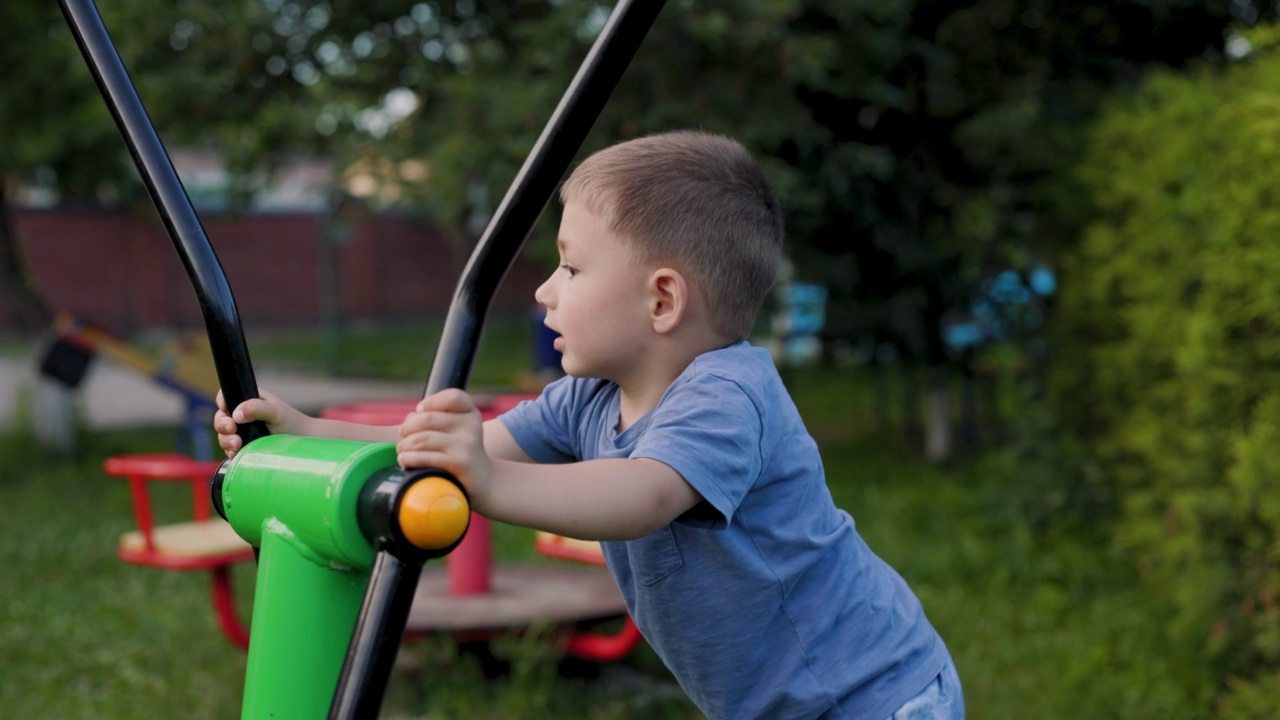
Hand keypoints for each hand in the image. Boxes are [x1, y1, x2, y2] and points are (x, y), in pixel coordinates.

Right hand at [213, 388, 307, 457]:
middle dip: (222, 426)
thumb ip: (256, 408)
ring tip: (237, 445)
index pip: (226, 397)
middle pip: (221, 419)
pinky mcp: (244, 447)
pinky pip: (230, 450)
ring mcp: (242, 432)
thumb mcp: (275, 411)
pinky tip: (238, 454)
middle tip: (232, 430)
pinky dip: (231, 452)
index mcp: (248, 400)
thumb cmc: (291, 422)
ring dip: (226, 441)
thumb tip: (236, 414)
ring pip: (224, 436)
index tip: (227, 411)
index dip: (222, 403)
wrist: (304, 442)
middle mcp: (243, 415)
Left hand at [397, 389, 491, 508]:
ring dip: (404, 445)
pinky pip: (424, 457)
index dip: (431, 402)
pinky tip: (405, 460)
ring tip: (402, 450)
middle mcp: (471, 426)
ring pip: (422, 439)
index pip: (453, 397)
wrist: (483, 480)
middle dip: (407, 427)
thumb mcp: (455, 429)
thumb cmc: (459, 451)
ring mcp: (467, 444)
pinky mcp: (460, 463)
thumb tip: (409, 418)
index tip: (420, 411)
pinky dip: (408, 458)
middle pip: (427, 418)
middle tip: (403, 436)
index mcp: (470, 413)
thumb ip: (435, 417)